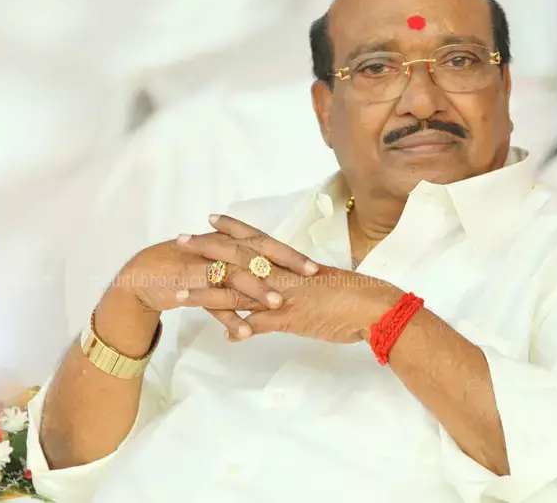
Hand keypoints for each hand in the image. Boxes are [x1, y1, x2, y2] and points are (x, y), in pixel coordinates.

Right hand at [100, 215, 319, 345]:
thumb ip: (245, 267)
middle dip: (283, 264)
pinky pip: (211, 303)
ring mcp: (203, 268)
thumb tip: (276, 273)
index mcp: (229, 243)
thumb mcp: (220, 264)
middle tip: (309, 276)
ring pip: (234, 276)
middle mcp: (218, 251)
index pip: (264, 244)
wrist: (144, 276)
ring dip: (256, 290)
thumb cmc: (188, 269)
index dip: (289, 253)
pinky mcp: (187, 287)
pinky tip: (244, 333)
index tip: (314, 265)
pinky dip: (227, 317)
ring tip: (278, 304)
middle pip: (255, 254)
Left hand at [196, 216, 404, 343]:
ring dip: (208, 292)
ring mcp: (286, 295)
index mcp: (292, 263)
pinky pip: (262, 324)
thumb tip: (281, 293)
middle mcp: (284, 274)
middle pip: (239, 257)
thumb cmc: (356, 294)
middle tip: (180, 241)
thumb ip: (298, 286)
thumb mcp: (321, 285)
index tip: (210, 219)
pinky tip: (224, 336)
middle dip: (207, 249)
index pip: (257, 239)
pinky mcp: (293, 318)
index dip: (232, 229)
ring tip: (180, 293)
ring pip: (240, 291)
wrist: (376, 307)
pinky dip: (243, 329)